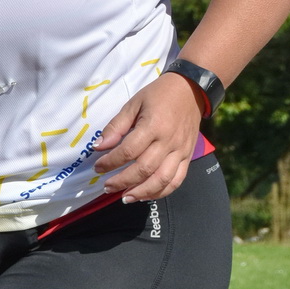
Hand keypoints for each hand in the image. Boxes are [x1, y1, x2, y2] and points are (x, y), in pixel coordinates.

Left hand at [93, 73, 203, 201]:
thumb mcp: (133, 104)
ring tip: (125, 198)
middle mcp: (168, 141)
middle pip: (144, 169)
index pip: (129, 151)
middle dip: (122, 181)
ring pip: (162, 180)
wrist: (191, 90)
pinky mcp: (188, 157)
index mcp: (153, 126)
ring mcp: (181, 151)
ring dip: (142, 192)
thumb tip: (98, 147)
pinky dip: (161, 192)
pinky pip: (176, 180)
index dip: (111, 162)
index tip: (98, 167)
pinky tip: (146, 195)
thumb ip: (116, 126)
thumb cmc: (158, 95)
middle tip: (106, 187)